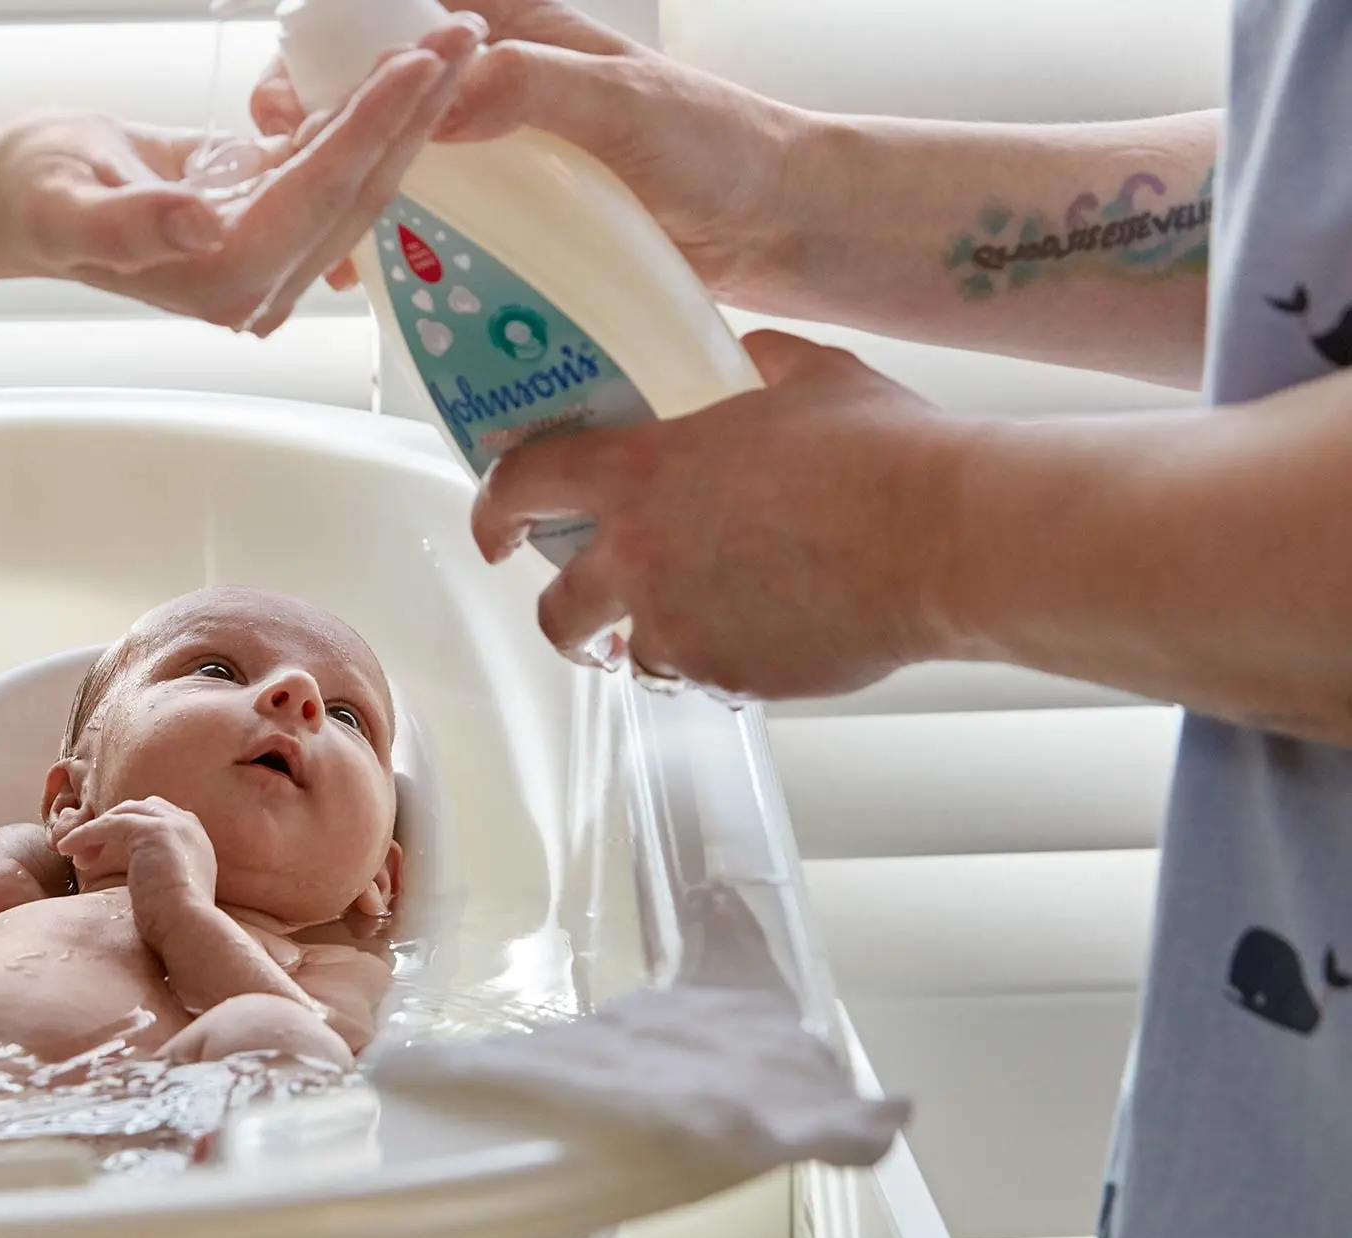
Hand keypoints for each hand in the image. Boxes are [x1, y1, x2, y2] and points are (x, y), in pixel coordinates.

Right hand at [0, 16, 477, 334]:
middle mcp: (260, 279)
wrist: (19, 200)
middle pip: (357, 189)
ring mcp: (271, 254)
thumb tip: (197, 225)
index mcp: (222, 277)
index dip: (369, 126)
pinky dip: (366, 115)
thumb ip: (131, 226)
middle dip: (415, 112)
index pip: (316, 194)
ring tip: (454, 40)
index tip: (417, 64)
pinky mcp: (272, 220)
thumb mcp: (65, 204)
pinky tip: (402, 68)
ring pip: (357, 177)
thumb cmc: (33, 196)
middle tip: (467, 35)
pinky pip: (332, 165)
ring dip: (406, 111)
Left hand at [55, 798, 221, 939]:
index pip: (157, 816)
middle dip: (110, 826)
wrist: (189, 928)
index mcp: (196, 840)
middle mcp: (188, 826)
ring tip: (76, 857)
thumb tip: (140, 880)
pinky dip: (85, 834)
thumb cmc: (178, 924)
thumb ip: (161, 874)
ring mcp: (172, 824)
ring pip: (122, 815)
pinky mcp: (152, 831)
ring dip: (94, 832)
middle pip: (138, 809)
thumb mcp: (173, 890)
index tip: (107, 848)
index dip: (129, 827)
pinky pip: (109, 824)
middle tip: (88, 856)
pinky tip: (67, 849)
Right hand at [249, 0, 803, 302]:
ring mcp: (502, 158)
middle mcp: (498, 88)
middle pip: (379, 99)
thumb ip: (531, 87)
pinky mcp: (514, 223)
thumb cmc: (722, 148)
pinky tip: (375, 278)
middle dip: (325, 136)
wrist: (779, 229)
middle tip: (290, 181)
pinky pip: (437, 228)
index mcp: (515, 34)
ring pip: (399, 167)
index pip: (398, 21)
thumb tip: (438, 95)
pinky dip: (398, 247)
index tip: (293, 102)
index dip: (334, 54)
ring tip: (324, 243)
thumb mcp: (622, 105)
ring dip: (353, 199)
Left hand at [471, 331, 970, 698]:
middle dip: (564, 612)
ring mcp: (679, 629)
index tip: (496, 528)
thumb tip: (751, 354)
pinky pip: (704, 679)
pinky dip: (723, 662)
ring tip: (700, 622)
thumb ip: (761, 364)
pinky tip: (769, 635)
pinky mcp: (728, 679)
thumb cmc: (882, 452)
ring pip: (632, 654)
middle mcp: (639, 559)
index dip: (495, 507)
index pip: (523, 485)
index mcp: (640, 473)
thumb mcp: (811, 377)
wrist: (945, 541)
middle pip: (556, 608)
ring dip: (651, 641)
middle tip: (588, 608)